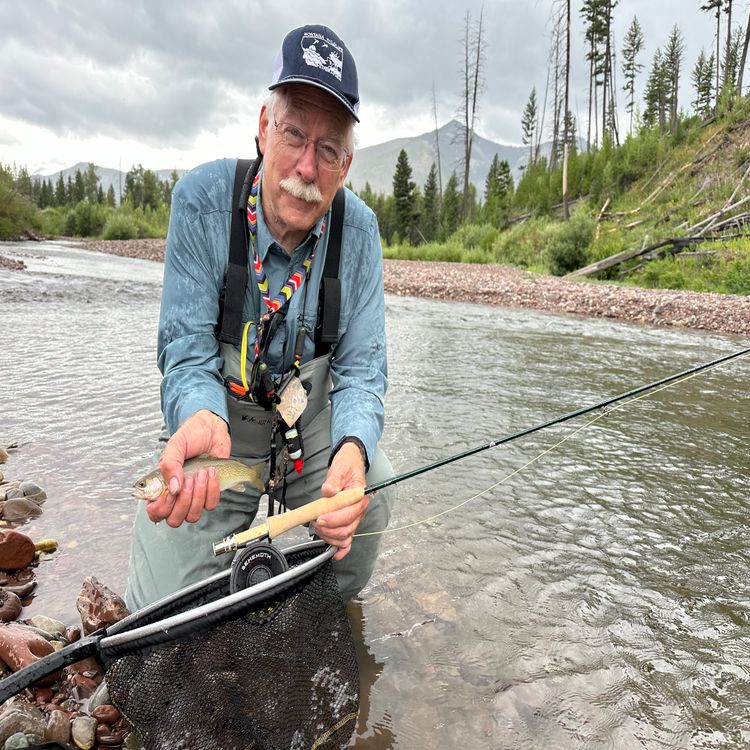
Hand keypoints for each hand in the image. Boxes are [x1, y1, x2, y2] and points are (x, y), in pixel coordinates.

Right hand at [147, 409, 230, 526]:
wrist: (212, 430)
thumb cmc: (191, 436)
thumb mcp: (176, 446)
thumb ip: (170, 465)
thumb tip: (173, 489)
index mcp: (161, 487)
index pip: (155, 512)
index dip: (161, 509)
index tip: (170, 493)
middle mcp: (176, 496)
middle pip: (174, 520)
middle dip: (183, 502)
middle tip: (189, 480)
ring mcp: (193, 497)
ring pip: (193, 515)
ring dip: (198, 495)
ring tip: (202, 473)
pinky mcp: (210, 494)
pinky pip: (210, 504)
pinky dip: (212, 489)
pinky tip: (211, 472)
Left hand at [313, 441, 368, 560]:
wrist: (350, 464)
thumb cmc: (347, 466)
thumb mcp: (340, 468)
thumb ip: (334, 480)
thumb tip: (329, 491)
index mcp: (359, 497)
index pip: (349, 514)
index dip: (334, 519)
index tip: (320, 518)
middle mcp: (359, 510)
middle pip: (347, 529)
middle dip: (329, 529)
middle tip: (315, 522)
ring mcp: (354, 518)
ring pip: (346, 536)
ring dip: (330, 537)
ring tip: (318, 528)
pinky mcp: (349, 522)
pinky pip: (348, 540)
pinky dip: (341, 549)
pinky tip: (334, 553)